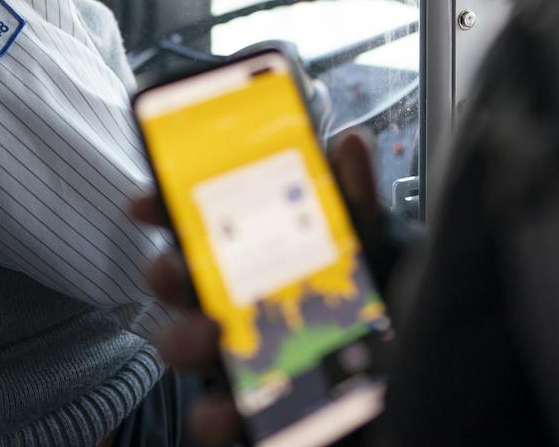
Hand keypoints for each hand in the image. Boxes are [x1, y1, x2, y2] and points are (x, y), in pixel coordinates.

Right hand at [128, 129, 380, 446]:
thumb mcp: (368, 245)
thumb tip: (348, 141)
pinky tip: (232, 408)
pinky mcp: (253, 409)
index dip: (164, 211)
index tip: (143, 203)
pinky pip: (216, 416)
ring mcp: (241, 357)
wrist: (415, 377)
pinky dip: (216, 415)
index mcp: (255, 255)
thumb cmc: (375, 306)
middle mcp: (238, 303)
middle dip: (165, 274)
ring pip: (186, 348)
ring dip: (183, 339)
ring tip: (209, 332)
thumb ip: (355, 198)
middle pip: (180, 286)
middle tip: (173, 268)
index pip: (197, 227)